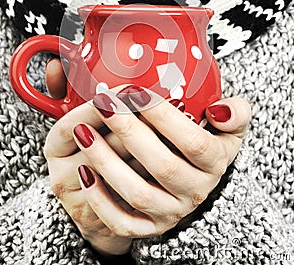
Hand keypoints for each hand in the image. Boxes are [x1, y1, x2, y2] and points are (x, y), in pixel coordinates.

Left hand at [44, 80, 249, 252]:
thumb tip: (219, 110)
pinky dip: (101, 200)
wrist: (192, 182)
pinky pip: (122, 223)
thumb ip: (235, 113)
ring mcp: (171, 212)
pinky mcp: (149, 227)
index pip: (194, 141)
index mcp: (214, 163)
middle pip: (162, 165)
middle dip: (129, 131)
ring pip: (138, 194)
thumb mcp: (228, 129)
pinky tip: (84, 172)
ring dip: (107, 162)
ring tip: (84, 131)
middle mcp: (195, 191)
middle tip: (104, 103)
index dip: (164, 117)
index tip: (134, 91)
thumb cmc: (205, 145)